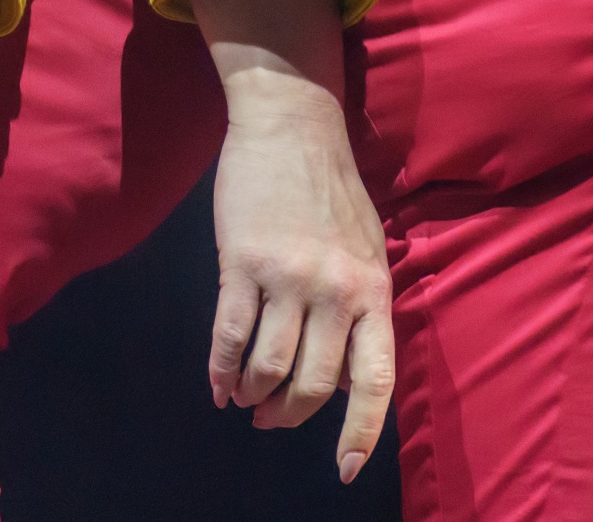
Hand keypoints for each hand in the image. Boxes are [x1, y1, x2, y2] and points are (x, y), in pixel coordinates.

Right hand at [197, 0, 394, 482]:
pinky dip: (220, 371)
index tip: (344, 469)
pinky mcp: (242, 262)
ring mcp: (287, 277)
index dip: (360, 431)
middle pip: (314, 384)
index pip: (374, 379)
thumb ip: (362, 305)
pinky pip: (229, 336)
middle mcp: (335, 290)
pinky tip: (218, 384)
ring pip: (268, 368)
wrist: (291, 122)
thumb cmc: (332, 187)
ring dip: (253, 395)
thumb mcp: (368, 246)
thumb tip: (348, 372)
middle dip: (289, 416)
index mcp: (373, 289)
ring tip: (244, 399)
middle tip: (271, 421)